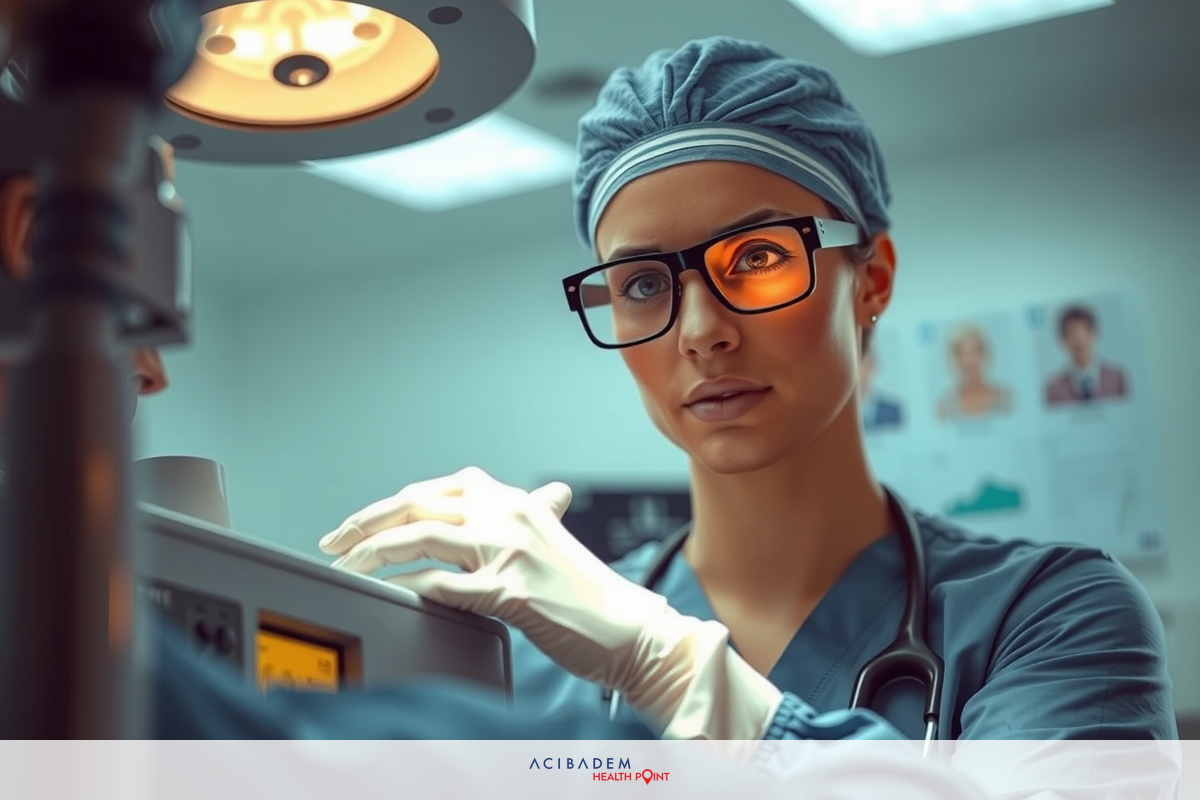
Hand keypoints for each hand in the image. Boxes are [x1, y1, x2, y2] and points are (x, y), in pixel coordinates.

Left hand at [319, 467, 781, 738]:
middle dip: (367, 524)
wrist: (627, 627)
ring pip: (422, 537)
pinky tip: (391, 595)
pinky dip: (410, 589)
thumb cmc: (585, 592)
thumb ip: (531, 515)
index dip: (387, 506)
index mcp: (512, 499)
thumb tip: (539, 497)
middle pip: (418, 505)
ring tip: (350, 569)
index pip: (433, 490)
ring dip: (375, 554)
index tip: (357, 525)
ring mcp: (508, 549)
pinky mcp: (509, 589)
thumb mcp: (549, 540)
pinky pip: (443, 585)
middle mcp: (508, 513)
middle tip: (336, 543)